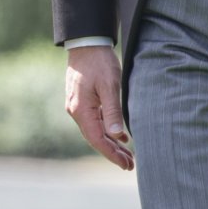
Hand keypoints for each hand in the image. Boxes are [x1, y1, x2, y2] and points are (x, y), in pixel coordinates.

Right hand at [65, 45, 133, 171]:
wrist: (86, 43)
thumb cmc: (99, 62)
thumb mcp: (110, 85)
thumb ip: (112, 111)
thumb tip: (116, 135)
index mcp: (81, 110)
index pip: (97, 140)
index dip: (112, 154)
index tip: (126, 164)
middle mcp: (77, 112)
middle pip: (96, 139)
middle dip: (113, 153)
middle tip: (130, 165)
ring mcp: (78, 107)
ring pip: (96, 131)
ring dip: (111, 143)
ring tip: (128, 155)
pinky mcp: (83, 101)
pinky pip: (95, 121)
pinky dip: (108, 131)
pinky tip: (120, 136)